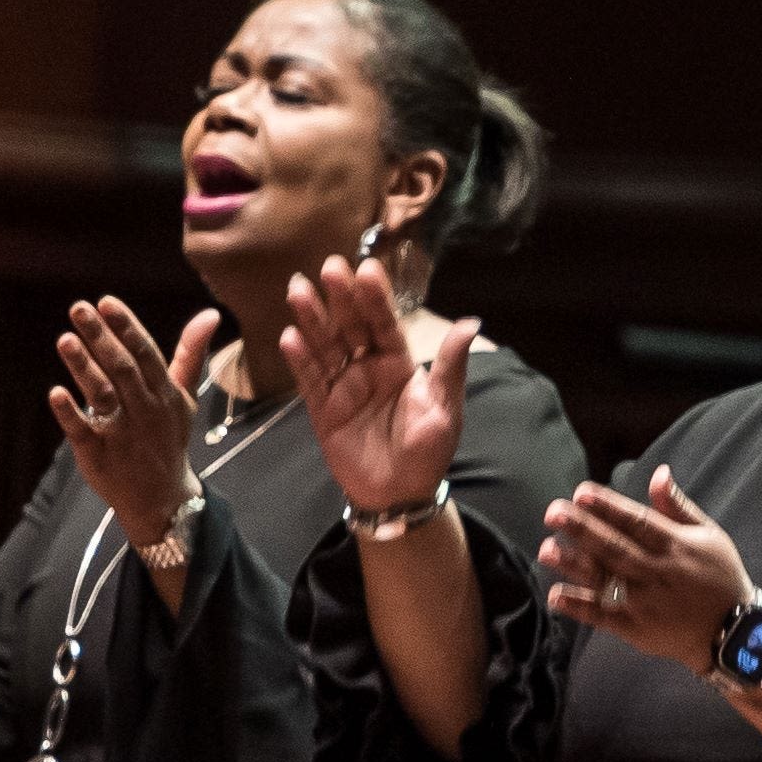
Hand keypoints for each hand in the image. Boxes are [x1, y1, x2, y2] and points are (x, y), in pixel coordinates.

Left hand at [50, 294, 221, 554]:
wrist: (162, 498)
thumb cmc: (168, 437)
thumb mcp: (184, 397)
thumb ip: (191, 354)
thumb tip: (211, 314)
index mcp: (165, 394)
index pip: (147, 354)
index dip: (127, 327)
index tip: (107, 302)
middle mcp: (144, 412)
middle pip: (122, 369)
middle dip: (101, 338)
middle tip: (79, 308)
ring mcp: (121, 435)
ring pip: (102, 396)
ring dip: (83, 368)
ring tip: (65, 339)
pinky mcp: (97, 456)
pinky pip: (82, 432)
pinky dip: (69, 413)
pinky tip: (55, 393)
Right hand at [282, 257, 474, 518]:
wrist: (400, 494)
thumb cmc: (429, 450)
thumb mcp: (445, 408)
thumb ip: (451, 366)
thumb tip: (471, 324)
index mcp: (399, 363)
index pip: (385, 323)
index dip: (376, 298)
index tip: (367, 268)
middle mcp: (368, 367)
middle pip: (351, 327)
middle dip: (340, 298)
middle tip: (330, 267)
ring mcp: (343, 386)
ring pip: (325, 346)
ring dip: (312, 319)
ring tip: (298, 290)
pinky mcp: (322, 409)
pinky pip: (309, 381)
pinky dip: (300, 360)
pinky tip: (290, 337)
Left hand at [541, 468, 753, 669]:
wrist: (735, 633)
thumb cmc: (721, 577)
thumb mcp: (710, 535)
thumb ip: (678, 506)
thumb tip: (658, 473)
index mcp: (675, 545)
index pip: (637, 522)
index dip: (609, 507)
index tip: (582, 493)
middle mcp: (656, 572)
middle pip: (614, 547)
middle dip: (582, 529)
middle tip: (553, 513)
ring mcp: (644, 602)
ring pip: (604, 580)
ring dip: (573, 566)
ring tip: (546, 550)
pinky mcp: (636, 629)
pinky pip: (604, 617)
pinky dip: (580, 607)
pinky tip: (556, 595)